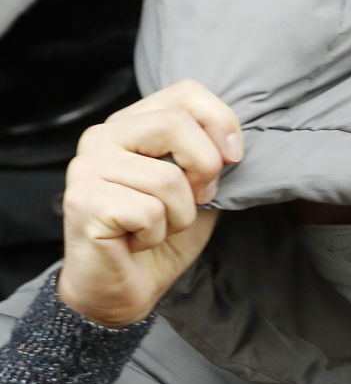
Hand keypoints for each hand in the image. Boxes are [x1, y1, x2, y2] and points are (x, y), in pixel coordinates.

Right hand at [58, 80, 242, 326]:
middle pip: (176, 124)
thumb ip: (208, 159)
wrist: (121, 291)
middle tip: (196, 201)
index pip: (185, 92)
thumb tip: (231, 146)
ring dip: (179, 216)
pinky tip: (135, 241)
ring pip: (168, 178)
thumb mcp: (197, 191)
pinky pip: (150, 212)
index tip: (233, 158)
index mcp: (132, 125)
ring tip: (155, 228)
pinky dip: (156, 235)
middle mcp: (103, 136)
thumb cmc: (157, 238)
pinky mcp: (84, 200)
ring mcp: (88, 166)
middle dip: (204, 170)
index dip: (220, 121)